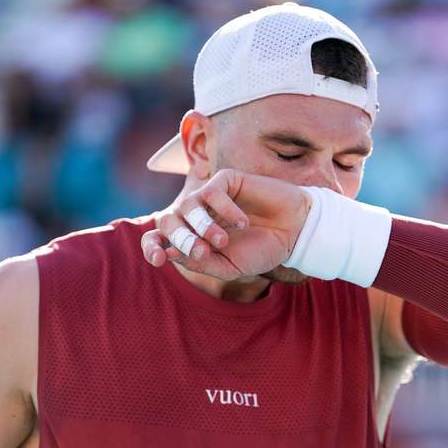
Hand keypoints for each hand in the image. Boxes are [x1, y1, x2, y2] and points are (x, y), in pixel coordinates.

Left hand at [141, 169, 310, 280]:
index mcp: (193, 238)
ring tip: (224, 240)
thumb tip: (168, 254)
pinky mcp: (227, 180)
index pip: (159, 239)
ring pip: (187, 205)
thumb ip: (202, 263)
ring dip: (202, 226)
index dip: (152, 247)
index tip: (159, 259)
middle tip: (202, 252)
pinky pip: (212, 191)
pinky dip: (224, 209)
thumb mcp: (230, 267)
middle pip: (168, 221)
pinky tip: (243, 222)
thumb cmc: (263, 250)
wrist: (295, 232)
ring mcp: (210, 197)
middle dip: (180, 238)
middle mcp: (197, 216)